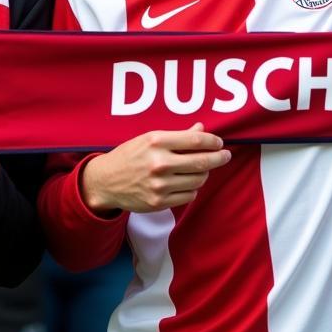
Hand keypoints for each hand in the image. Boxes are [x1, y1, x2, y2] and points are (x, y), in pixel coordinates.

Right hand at [80, 123, 231, 214]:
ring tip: (202, 169)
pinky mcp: (159, 202)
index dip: (212, 141)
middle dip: (219, 158)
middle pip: (202, 161)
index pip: (195, 140)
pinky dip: (193, 188)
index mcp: (156, 141)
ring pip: (198, 180)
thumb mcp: (149, 139)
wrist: (106, 181)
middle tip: (225, 155)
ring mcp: (160, 185)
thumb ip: (177, 136)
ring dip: (204, 174)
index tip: (219, 142)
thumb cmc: (129, 155)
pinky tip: (188, 182)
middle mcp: (159, 163)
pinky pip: (189, 195)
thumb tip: (201, 129)